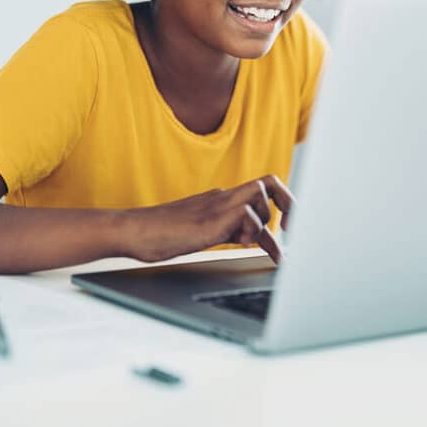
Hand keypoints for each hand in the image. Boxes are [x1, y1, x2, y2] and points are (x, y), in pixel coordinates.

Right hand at [126, 175, 293, 264]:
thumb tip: (259, 239)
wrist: (134, 231)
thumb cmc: (164, 235)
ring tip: (245, 242)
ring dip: (263, 222)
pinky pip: (246, 214)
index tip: (292, 229)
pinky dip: (250, 230)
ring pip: (261, 196)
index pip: (264, 192)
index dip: (284, 207)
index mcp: (224, 198)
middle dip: (289, 206)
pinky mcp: (211, 219)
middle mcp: (224, 196)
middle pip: (271, 183)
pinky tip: (237, 243)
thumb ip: (234, 230)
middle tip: (292, 231)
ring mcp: (217, 205)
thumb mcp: (209, 233)